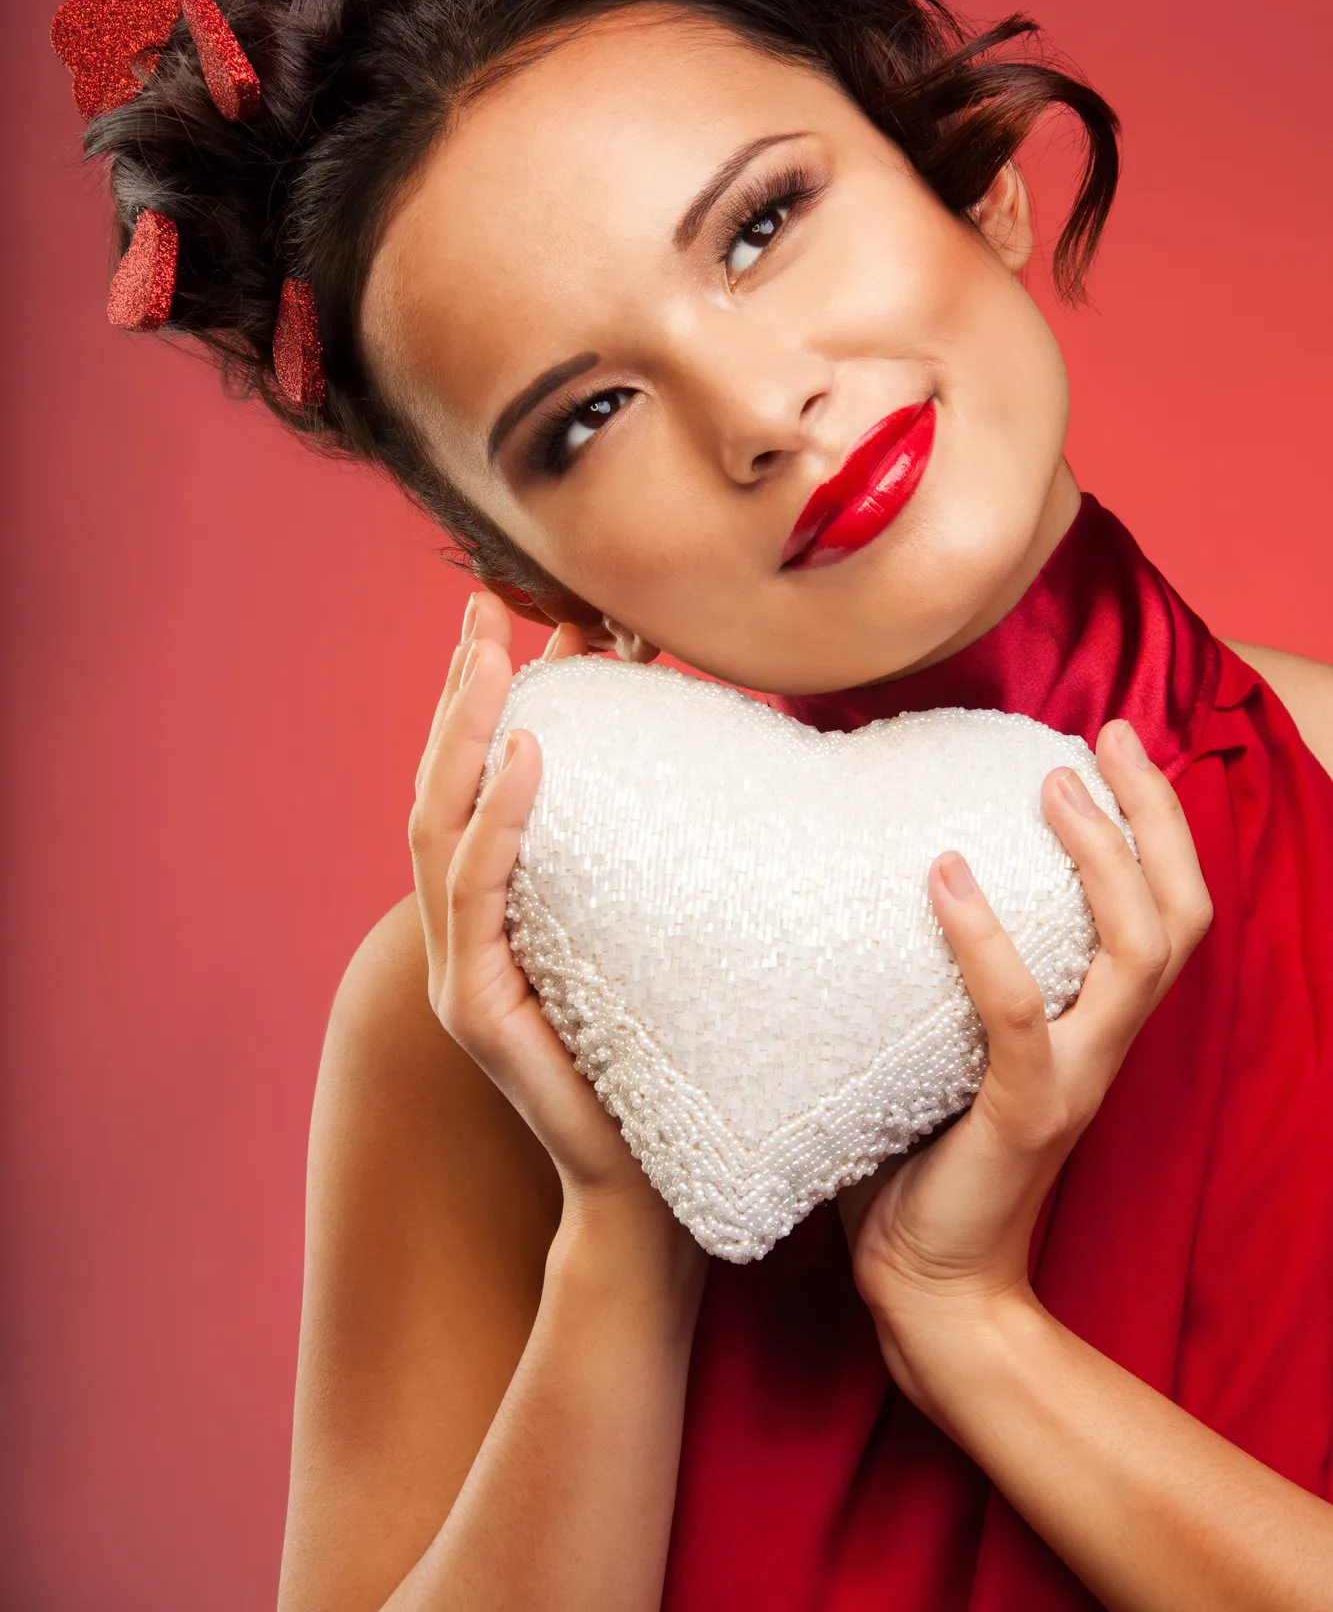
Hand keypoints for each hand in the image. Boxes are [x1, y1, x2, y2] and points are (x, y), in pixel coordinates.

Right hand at [410, 590, 671, 1225]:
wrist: (656, 1181)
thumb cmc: (664, 1051)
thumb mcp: (650, 924)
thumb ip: (636, 842)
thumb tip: (676, 748)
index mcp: (492, 912)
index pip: (473, 781)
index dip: (486, 697)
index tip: (520, 614)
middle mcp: (457, 934)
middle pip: (438, 788)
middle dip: (458, 694)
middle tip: (486, 608)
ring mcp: (457, 972)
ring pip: (438, 828)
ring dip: (465, 734)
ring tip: (494, 657)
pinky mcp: (477, 1010)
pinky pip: (480, 898)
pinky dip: (500, 821)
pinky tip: (531, 758)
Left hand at [841, 718, 1213, 1407]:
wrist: (929, 1292)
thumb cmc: (921, 1156)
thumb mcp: (946, 1043)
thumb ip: (941, 971)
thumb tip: (876, 862)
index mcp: (1094, 1025)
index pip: (1166, 910)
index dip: (1158, 824)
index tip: (1114, 742)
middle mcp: (1102, 1045)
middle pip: (1179, 916)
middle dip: (1155, 818)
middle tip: (1102, 739)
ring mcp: (1070, 1080)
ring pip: (1135, 954)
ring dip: (1101, 860)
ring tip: (1053, 787)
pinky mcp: (1020, 1116)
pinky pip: (1018, 1016)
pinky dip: (986, 941)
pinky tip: (945, 878)